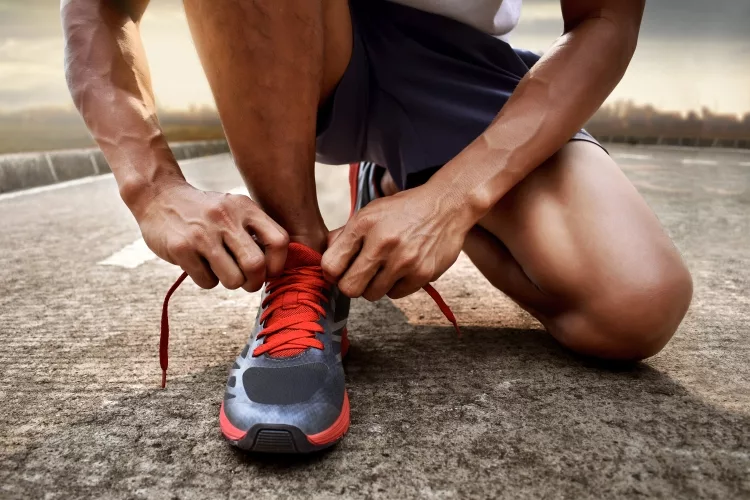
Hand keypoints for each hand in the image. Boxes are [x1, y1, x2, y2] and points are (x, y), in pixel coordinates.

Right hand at [136, 182, 287, 290]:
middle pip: (256, 265)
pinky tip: (199, 264)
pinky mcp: (181, 248)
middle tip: (247, 282)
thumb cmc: (205, 212)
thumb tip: (274, 267)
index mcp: (245, 207)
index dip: (278, 263)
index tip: (268, 270)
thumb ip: (254, 231)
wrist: (159, 196)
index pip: (279, 241)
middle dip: (254, 282)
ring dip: (230, 283)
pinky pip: (207, 281)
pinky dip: (207, 280)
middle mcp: (226, 218)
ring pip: (233, 280)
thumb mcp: (233, 209)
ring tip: (221, 270)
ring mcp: (203, 234)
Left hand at [322, 184, 473, 299]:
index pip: (331, 266)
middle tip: (360, 274)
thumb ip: (344, 235)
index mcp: (363, 224)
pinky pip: (395, 294)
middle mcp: (382, 242)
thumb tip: (324, 260)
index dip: (332, 272)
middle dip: (351, 284)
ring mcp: (404, 260)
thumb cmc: (402, 210)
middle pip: (349, 288)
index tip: (340, 270)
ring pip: (372, 294)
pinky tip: (402, 268)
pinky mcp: (422, 273)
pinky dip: (395, 286)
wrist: (446, 206)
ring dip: (374, 286)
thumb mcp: (370, 213)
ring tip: (384, 268)